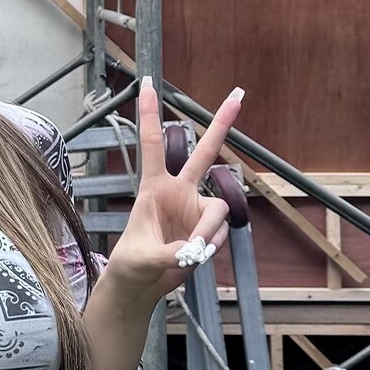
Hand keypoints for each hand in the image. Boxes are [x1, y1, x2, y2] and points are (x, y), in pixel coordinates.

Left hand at [106, 79, 244, 305]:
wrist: (140, 285)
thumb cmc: (131, 265)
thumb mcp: (142, 258)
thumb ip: (170, 252)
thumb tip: (194, 250)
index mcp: (153, 187)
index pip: (152, 144)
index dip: (150, 114)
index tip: (146, 83)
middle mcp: (178, 192)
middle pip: (203, 153)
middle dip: (221, 124)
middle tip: (238, 95)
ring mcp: (195, 210)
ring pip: (219, 210)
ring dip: (208, 232)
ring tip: (190, 252)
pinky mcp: (206, 229)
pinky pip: (219, 233)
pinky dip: (209, 247)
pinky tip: (194, 256)